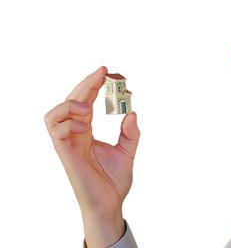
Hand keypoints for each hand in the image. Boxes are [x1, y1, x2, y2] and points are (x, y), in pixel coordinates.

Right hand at [44, 66, 139, 247]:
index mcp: (87, 131)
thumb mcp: (128, 151)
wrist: (110, 204)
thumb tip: (132, 112)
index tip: (106, 71)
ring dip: (70, 104)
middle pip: (70, 101)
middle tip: (103, 74)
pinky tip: (85, 125)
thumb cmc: (114, 180)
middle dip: (85, 85)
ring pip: (53, 115)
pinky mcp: (66, 155)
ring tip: (90, 107)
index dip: (92, 85)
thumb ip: (131, 133)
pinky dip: (68, 123)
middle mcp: (74, 134)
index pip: (85, 101)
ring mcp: (68, 144)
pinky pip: (56, 133)